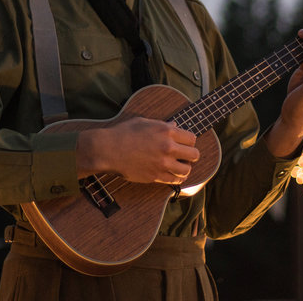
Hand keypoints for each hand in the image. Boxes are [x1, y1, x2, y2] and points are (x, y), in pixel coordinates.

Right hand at [77, 118, 199, 184]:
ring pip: (186, 170)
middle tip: (185, 156)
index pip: (192, 138)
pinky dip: (176, 178)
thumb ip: (162, 125)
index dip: (189, 141)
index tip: (184, 143)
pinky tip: (173, 174)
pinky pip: (174, 181)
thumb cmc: (123, 133)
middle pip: (194, 154)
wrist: (108, 150)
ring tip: (179, 166)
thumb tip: (175, 126)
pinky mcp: (155, 176)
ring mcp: (162, 163)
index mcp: (166, 131)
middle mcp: (167, 147)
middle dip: (191, 155)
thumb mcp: (144, 122)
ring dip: (185, 168)